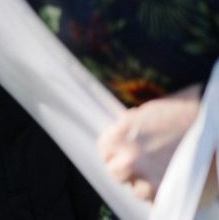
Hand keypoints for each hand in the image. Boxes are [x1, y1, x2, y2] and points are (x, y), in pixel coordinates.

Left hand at [98, 85, 201, 200]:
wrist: (218, 123)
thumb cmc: (187, 112)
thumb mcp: (149, 112)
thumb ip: (131, 126)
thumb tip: (122, 133)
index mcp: (120, 138)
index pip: (105, 151)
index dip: (118, 150)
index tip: (127, 151)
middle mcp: (129, 161)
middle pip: (117, 172)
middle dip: (129, 167)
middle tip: (146, 162)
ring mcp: (147, 181)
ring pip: (137, 189)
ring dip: (147, 182)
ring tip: (165, 170)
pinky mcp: (168, 195)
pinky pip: (157, 199)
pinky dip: (165, 192)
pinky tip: (175, 178)